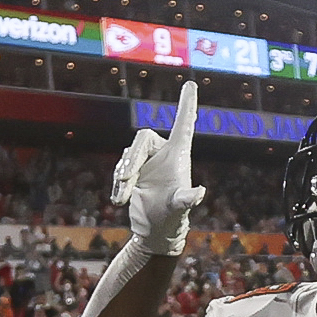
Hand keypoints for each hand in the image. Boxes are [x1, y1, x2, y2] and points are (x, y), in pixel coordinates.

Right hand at [112, 80, 206, 254]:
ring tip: (123, 198)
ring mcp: (147, 162)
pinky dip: (117, 184)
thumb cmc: (172, 219)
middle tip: (126, 181)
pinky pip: (119, 169)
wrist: (155, 232)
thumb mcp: (179, 209)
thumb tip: (199, 193)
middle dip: (131, 159)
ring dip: (122, 175)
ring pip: (127, 156)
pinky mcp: (133, 172)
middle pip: (141, 139)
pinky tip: (120, 200)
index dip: (187, 104)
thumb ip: (187, 200)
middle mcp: (163, 153)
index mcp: (179, 154)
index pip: (184, 124)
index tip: (191, 84)